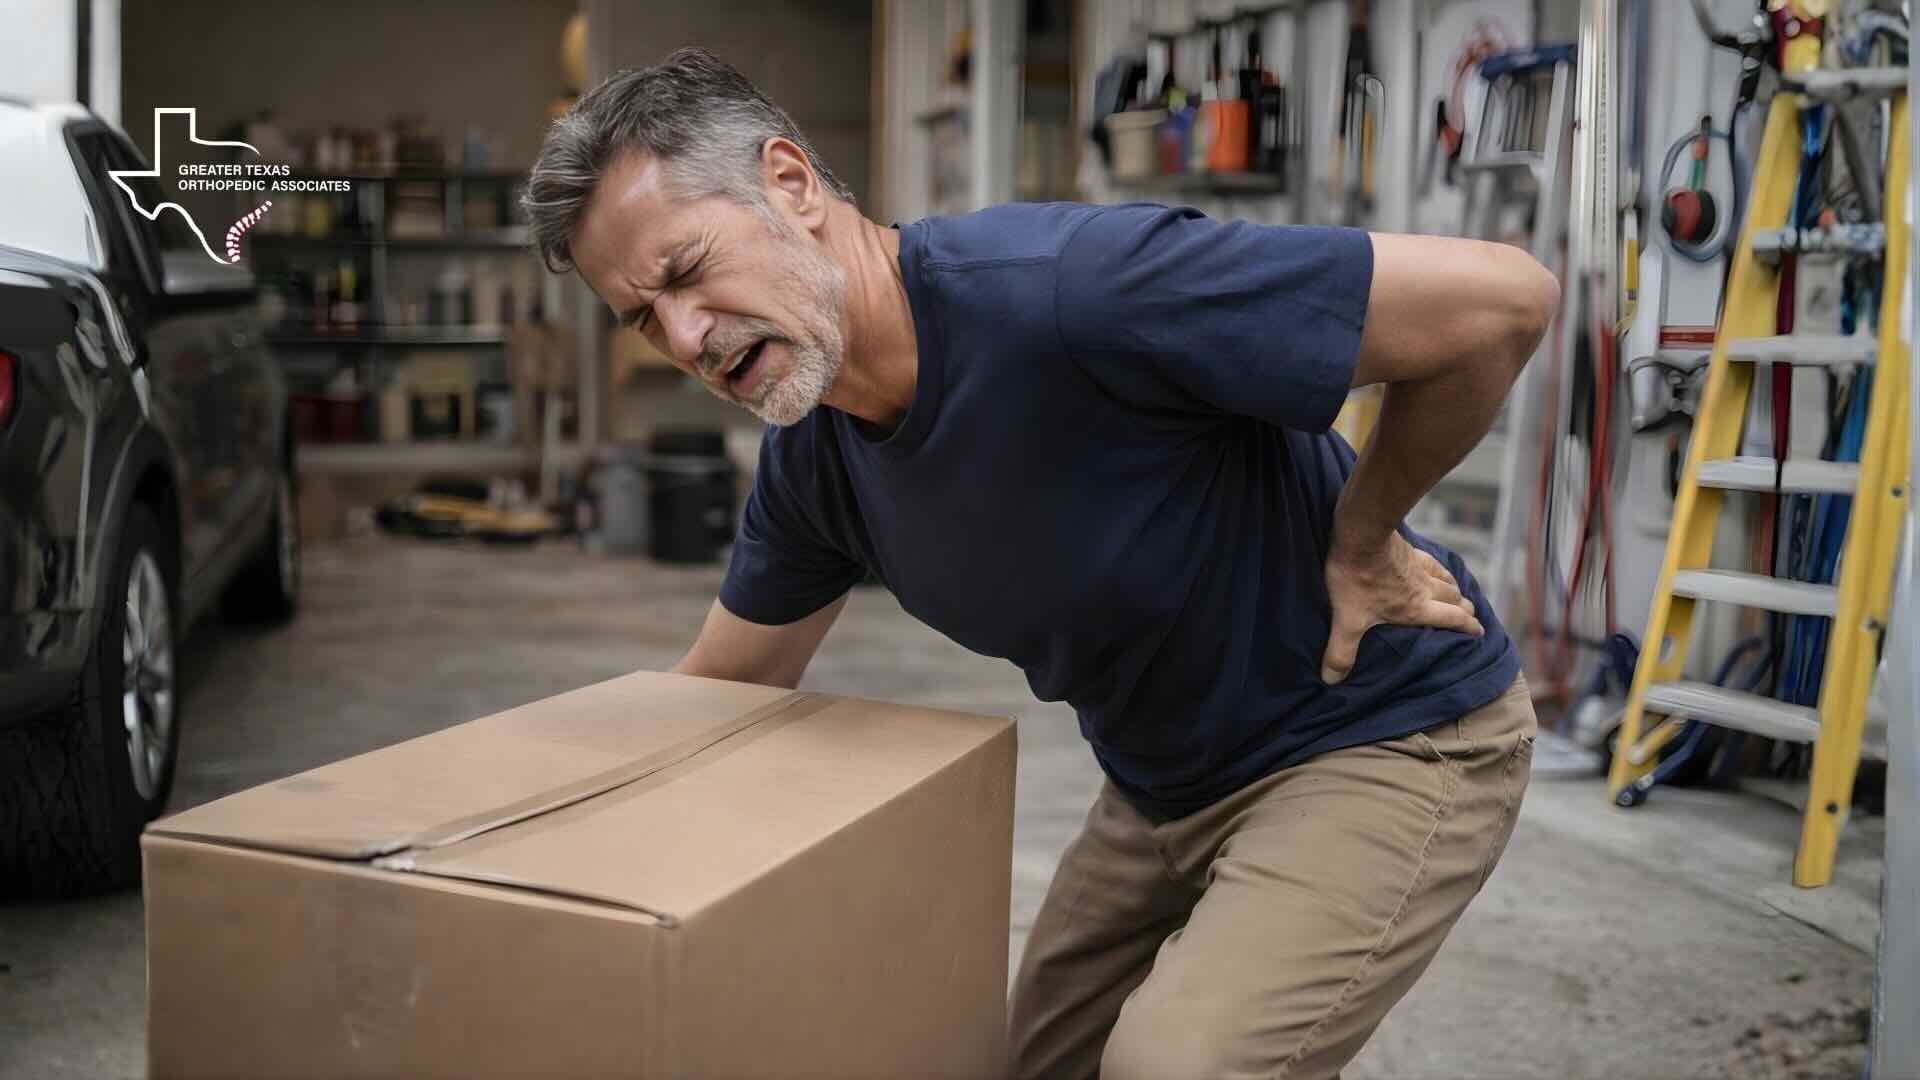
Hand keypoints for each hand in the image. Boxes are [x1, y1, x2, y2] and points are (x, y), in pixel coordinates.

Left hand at [1321, 531, 1483, 684]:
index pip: (1452, 619)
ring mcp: (1418, 568)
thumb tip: (1332, 680)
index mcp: (1415, 609)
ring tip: (1458, 596)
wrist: (1360, 536)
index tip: (1480, 632)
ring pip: (1447, 580)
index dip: (1468, 627)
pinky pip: (1432, 562)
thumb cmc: (1356, 578)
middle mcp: (1424, 589)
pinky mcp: (1409, 550)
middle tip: (1471, 616)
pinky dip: (1440, 569)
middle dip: (1465, 610)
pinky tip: (1435, 569)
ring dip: (1455, 590)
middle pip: (1454, 600)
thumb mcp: (1347, 620)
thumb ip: (1342, 651)